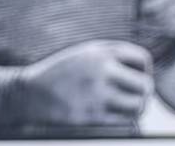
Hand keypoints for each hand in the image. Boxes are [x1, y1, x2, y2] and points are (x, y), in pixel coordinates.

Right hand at [16, 41, 153, 126]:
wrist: (29, 93)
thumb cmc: (59, 73)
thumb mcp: (82, 53)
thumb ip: (110, 54)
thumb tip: (143, 67)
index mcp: (99, 52)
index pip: (142, 58)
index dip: (144, 69)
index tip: (135, 76)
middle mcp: (101, 71)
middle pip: (145, 85)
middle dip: (143, 91)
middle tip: (135, 95)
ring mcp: (97, 95)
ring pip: (139, 105)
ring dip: (137, 108)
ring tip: (128, 107)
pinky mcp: (93, 116)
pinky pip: (125, 121)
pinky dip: (126, 120)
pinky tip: (116, 115)